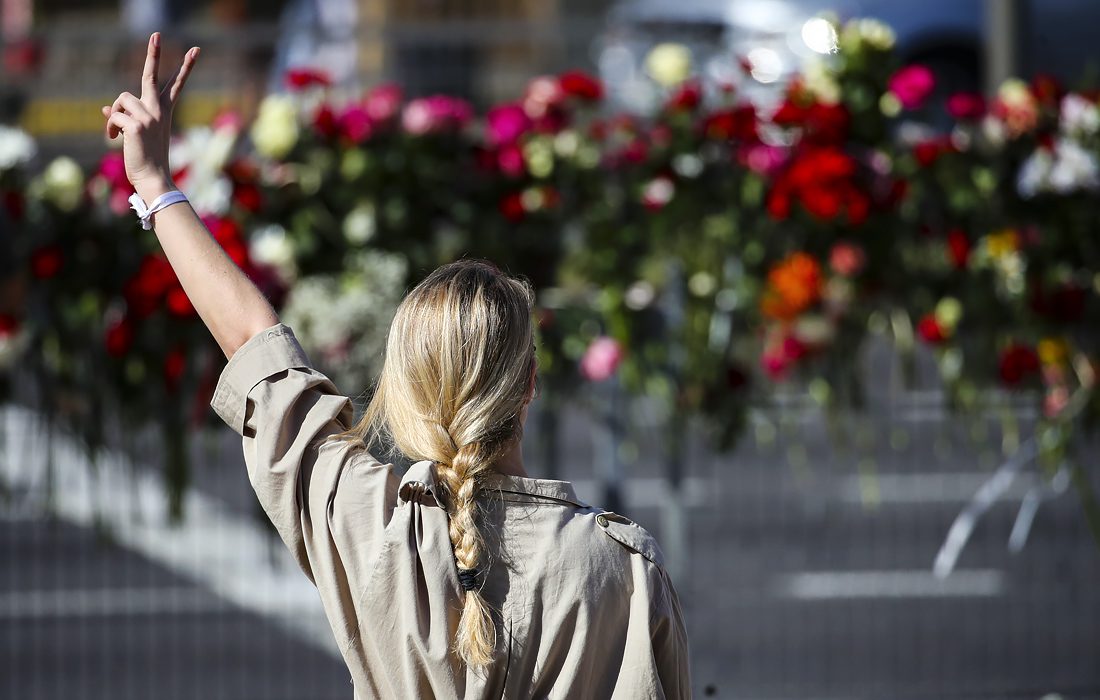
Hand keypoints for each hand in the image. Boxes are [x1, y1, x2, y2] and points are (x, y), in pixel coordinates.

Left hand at [101, 32, 199, 200]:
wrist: (154, 179)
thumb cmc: (146, 159)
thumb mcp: (137, 135)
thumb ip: (125, 119)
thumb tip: (105, 110)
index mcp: (164, 112)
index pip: (176, 85)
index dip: (186, 67)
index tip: (195, 50)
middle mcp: (158, 110)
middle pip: (150, 76)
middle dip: (153, 54)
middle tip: (156, 34)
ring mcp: (149, 116)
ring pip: (121, 99)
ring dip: (115, 114)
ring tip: (117, 133)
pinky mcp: (136, 125)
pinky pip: (113, 115)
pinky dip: (110, 127)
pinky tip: (115, 138)